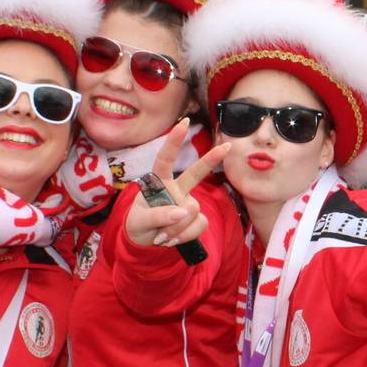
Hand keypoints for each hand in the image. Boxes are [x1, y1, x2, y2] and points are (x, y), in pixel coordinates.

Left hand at [124, 124, 230, 249]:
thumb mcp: (139, 222)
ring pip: (191, 211)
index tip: (184, 123)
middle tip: (227, 146)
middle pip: (195, 174)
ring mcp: (188, 204)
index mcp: (159, 183)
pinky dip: (183, 236)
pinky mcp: (196, 220)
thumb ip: (158, 215)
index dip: (174, 142)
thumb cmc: (139, 225)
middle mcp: (176, 190)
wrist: (145, 244)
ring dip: (175, 228)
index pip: (165, 160)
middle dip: (211, 160)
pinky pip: (198, 226)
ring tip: (161, 236)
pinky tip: (171, 240)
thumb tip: (183, 211)